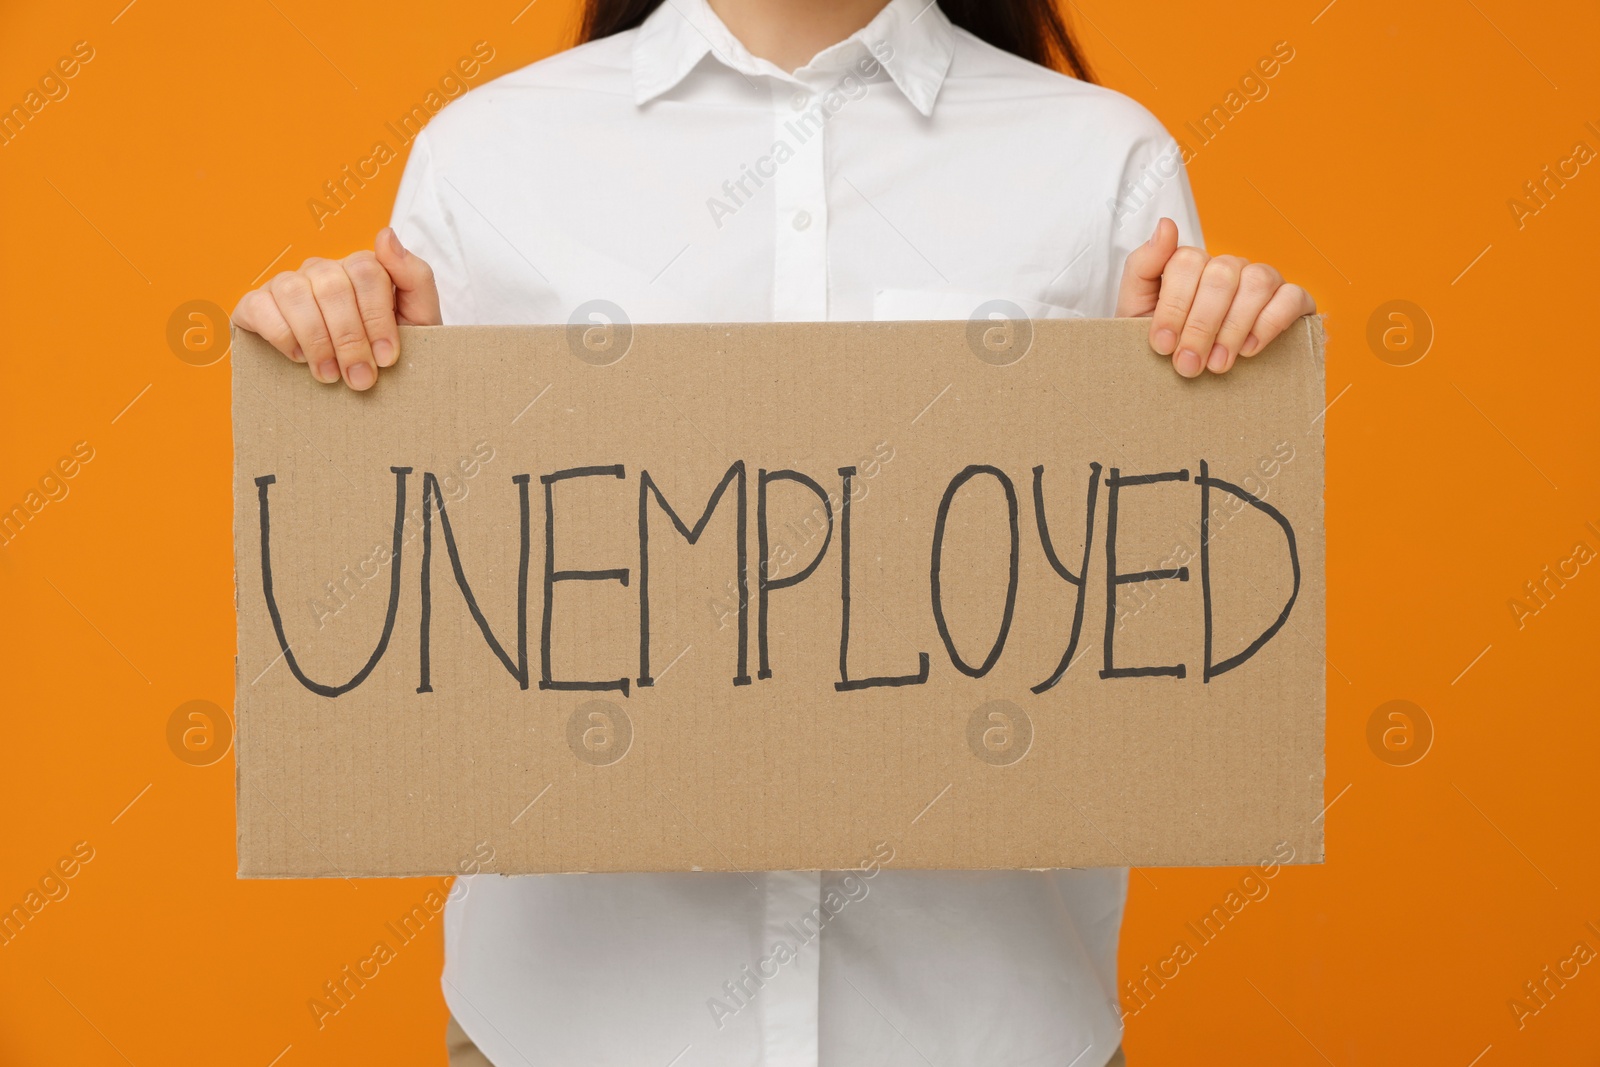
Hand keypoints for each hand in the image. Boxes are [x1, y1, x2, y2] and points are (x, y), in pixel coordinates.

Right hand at [232, 227, 440, 390]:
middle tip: (360, 378)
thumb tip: (385, 235)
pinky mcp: (257, 306)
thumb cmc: (387, 351)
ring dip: (316, 340)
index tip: (387, 358)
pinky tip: (299, 358)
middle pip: (332, 286)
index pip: (366, 272)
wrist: (364, 391)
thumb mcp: (418, 318)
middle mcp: (322, 271)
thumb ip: (414, 276)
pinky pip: (258, 307)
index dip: (377, 318)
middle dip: (349, 339)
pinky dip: (281, 335)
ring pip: (294, 293)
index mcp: (361, 268)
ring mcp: (288, 285)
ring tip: (331, 375)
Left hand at [1116, 217, 1314, 377]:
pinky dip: (1270, 323)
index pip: (1187, 263)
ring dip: (1234, 327)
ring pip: (1257, 282)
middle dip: (1201, 325)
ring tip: (1217, 364)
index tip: (1162, 345)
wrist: (1189, 384)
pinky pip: (1292, 297)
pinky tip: (1249, 349)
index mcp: (1193, 264)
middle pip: (1221, 276)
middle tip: (1189, 364)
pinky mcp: (1293, 301)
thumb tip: (1166, 225)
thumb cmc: (1167, 343)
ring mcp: (1263, 281)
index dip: (1174, 306)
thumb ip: (1142, 265)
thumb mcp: (1136, 308)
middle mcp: (1229, 267)